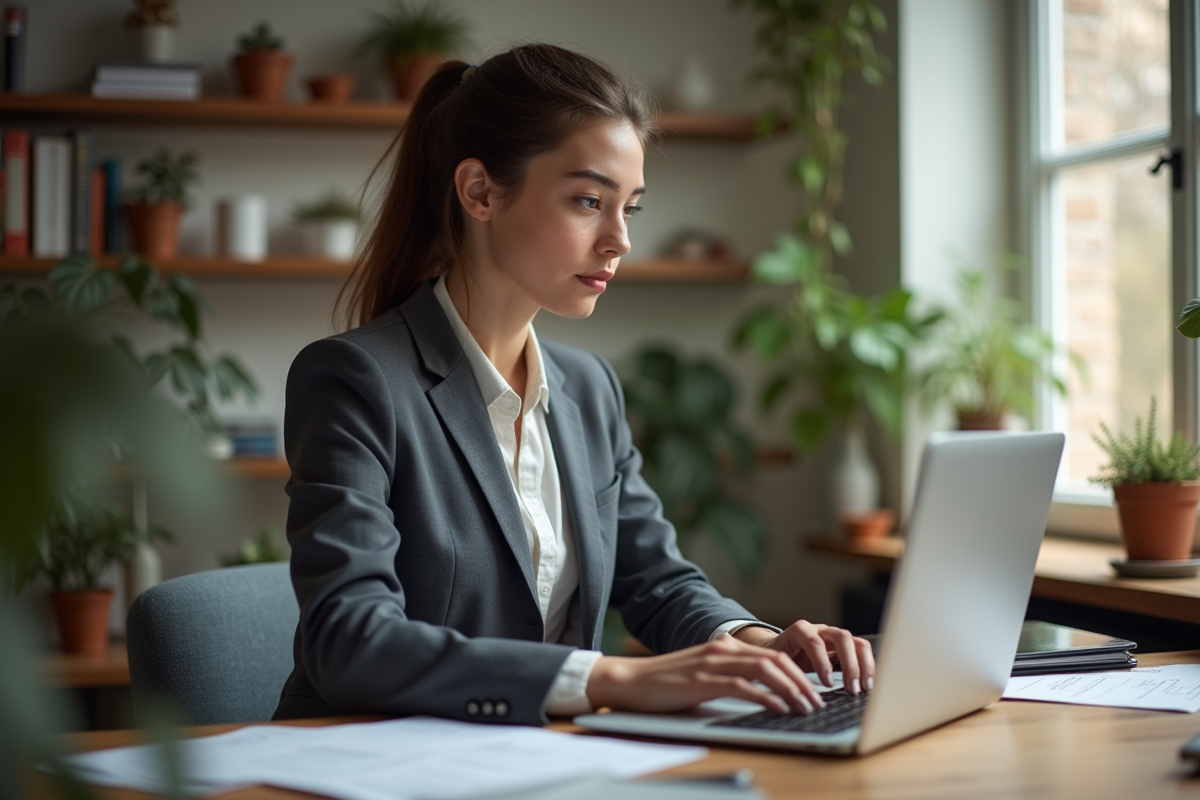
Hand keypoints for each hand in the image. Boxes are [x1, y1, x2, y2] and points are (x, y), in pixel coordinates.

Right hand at [586, 634, 826, 715]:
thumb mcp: (702, 673)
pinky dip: (766, 697)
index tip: (812, 691)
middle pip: (775, 660)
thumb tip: (757, 691)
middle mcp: (722, 650)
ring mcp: (712, 664)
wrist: (630, 680)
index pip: (771, 655)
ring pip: (764, 671)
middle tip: (817, 702)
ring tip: (805, 707)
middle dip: (801, 682)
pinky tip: (778, 708)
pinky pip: (743, 687)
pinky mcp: (703, 681)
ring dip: (790, 690)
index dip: (796, 672)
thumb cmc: (665, 682)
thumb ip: (727, 675)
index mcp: (724, 647)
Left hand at [734, 621, 874, 694]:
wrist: (777, 650)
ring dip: (864, 665)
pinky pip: (861, 651)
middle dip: (849, 664)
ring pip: (856, 642)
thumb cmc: (775, 658)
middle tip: (852, 688)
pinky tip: (868, 683)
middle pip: (842, 637)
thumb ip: (784, 673)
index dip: (822, 662)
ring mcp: (834, 637)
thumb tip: (793, 694)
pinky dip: (868, 666)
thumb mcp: (775, 664)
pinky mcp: (845, 647)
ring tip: (865, 688)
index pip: (814, 641)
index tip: (827, 683)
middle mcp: (820, 630)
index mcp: (800, 631)